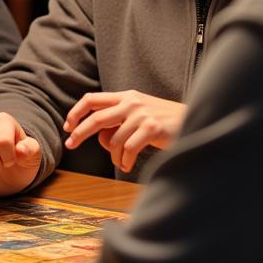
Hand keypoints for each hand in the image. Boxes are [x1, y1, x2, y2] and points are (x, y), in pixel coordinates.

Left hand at [63, 91, 186, 173]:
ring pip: (113, 140)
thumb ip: (118, 120)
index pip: (92, 99)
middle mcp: (131, 102)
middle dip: (79, 133)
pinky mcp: (152, 128)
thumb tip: (98, 137)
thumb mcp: (138, 114)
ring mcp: (142, 114)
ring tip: (120, 163)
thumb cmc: (163, 122)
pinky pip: (128, 149)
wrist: (194, 121)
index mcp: (126, 96)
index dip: (76, 112)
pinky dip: (124, 161)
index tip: (69, 126)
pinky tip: (126, 166)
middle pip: (96, 118)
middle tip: (71, 145)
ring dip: (113, 157)